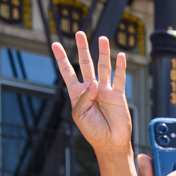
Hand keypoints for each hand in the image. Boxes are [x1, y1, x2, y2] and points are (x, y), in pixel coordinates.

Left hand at [51, 32, 130, 154]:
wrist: (110, 142)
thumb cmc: (92, 131)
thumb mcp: (79, 115)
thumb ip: (84, 97)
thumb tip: (94, 82)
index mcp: (77, 93)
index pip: (67, 72)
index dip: (61, 58)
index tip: (55, 44)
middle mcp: (91, 88)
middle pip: (85, 64)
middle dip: (82, 49)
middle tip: (79, 33)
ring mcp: (105, 90)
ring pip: (103, 67)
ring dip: (102, 53)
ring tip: (102, 38)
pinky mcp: (118, 95)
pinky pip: (119, 78)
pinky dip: (121, 67)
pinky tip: (120, 56)